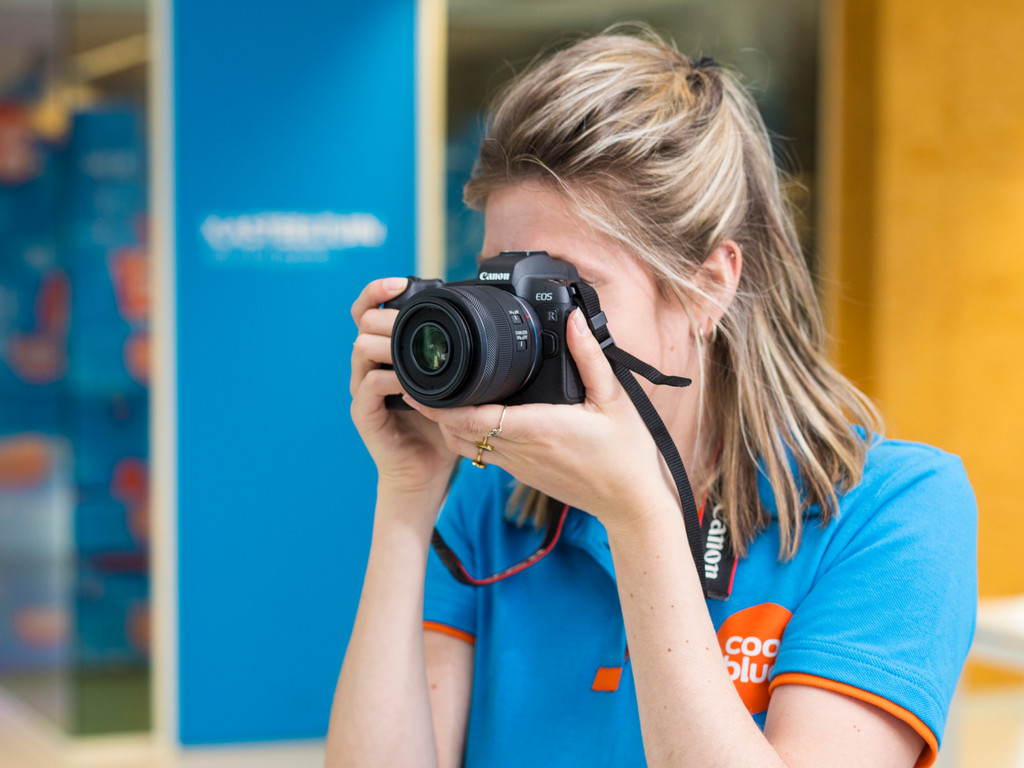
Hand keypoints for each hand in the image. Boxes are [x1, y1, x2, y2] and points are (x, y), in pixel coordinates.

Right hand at [350, 278, 458, 501]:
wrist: (426, 471)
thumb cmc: (439, 426)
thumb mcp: (452, 383)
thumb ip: (456, 356)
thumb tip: (483, 323)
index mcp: (386, 355)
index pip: (368, 311)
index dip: (377, 291)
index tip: (401, 282)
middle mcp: (368, 367)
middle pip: (361, 323)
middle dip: (386, 315)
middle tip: (411, 318)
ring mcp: (361, 389)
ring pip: (360, 349)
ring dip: (389, 345)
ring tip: (415, 350)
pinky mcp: (363, 413)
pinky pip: (368, 386)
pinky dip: (390, 380)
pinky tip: (410, 384)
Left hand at [402, 308, 682, 529]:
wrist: (631, 504)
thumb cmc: (625, 454)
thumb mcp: (613, 398)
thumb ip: (589, 356)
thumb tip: (573, 319)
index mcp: (536, 428)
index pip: (472, 419)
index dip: (441, 405)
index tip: (423, 385)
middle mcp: (520, 451)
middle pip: (457, 433)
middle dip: (434, 411)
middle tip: (419, 383)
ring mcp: (519, 466)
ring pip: (465, 448)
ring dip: (448, 426)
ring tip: (438, 398)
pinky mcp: (523, 475)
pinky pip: (483, 456)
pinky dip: (467, 437)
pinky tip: (472, 418)